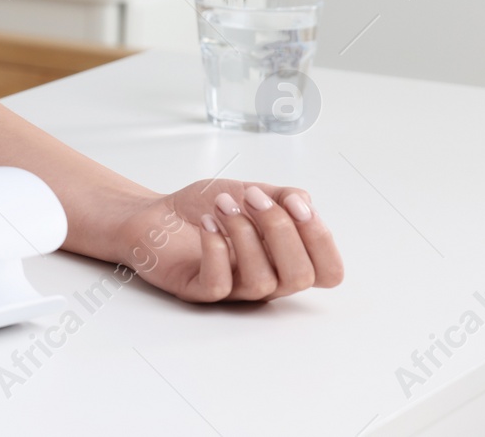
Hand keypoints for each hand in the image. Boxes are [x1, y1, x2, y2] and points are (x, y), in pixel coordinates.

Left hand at [111, 179, 343, 302]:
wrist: (155, 214)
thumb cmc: (205, 208)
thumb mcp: (250, 192)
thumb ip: (284, 196)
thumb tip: (304, 203)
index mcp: (285, 260)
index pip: (329, 272)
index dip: (321, 239)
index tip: (296, 203)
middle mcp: (267, 280)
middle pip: (300, 277)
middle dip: (280, 229)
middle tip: (250, 197)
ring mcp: (234, 290)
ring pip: (261, 282)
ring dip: (243, 233)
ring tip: (221, 204)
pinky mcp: (199, 291)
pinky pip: (219, 285)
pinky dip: (215, 249)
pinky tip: (207, 224)